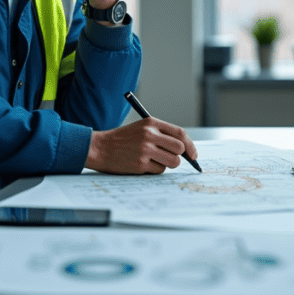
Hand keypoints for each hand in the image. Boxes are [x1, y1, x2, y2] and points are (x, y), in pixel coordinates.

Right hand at [84, 118, 199, 173]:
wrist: (100, 148)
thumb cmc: (123, 140)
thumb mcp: (141, 129)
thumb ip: (162, 135)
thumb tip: (185, 150)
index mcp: (151, 123)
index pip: (180, 133)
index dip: (190, 145)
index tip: (193, 155)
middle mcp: (149, 135)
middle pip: (179, 148)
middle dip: (179, 157)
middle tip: (170, 159)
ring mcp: (145, 149)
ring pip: (172, 162)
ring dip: (167, 165)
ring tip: (154, 161)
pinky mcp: (140, 163)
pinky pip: (159, 171)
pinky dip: (155, 170)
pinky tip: (143, 165)